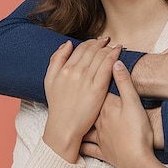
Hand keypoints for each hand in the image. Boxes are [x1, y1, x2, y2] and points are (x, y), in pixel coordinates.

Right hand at [43, 39, 121, 162]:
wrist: (64, 126)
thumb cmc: (58, 105)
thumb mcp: (49, 80)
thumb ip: (56, 60)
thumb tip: (67, 44)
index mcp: (64, 68)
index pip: (81, 48)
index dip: (91, 42)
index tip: (98, 41)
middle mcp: (75, 71)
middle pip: (92, 50)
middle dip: (102, 43)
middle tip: (108, 41)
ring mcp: (87, 80)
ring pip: (101, 56)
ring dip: (109, 48)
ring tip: (115, 46)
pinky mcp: (98, 89)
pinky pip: (107, 67)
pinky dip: (113, 57)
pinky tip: (118, 53)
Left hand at [80, 61, 167, 167]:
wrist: (136, 161)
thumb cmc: (137, 132)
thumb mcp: (134, 103)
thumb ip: (124, 82)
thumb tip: (115, 62)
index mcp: (105, 106)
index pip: (96, 86)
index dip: (95, 75)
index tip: (94, 66)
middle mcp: (98, 120)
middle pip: (89, 105)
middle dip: (86, 95)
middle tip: (84, 87)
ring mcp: (98, 136)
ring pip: (86, 125)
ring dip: (81, 119)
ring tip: (77, 112)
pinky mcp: (102, 151)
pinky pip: (88, 146)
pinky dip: (82, 143)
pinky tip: (77, 141)